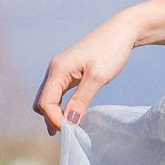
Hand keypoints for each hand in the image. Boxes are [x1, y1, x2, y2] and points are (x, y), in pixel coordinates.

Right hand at [33, 11, 139, 135]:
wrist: (122, 31)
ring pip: (49, 98)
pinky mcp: (69, 72)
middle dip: (51, 118)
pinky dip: (61, 106)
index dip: (54, 119)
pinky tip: (71, 116)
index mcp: (58, 69)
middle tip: (69, 133)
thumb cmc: (111, 50)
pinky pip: (58, 93)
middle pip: (42, 102)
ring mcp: (61, 70)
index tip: (71, 131)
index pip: (45, 102)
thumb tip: (69, 122)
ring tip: (69, 129)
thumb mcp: (98, 78)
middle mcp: (55, 69)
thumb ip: (81, 100)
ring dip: (55, 114)